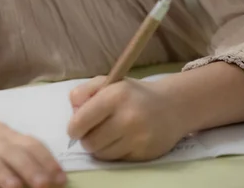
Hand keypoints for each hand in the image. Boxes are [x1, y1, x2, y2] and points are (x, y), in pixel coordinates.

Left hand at [67, 76, 184, 161]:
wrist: (171, 106)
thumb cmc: (133, 94)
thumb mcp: (109, 82)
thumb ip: (84, 91)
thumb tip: (73, 111)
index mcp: (116, 95)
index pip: (81, 121)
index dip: (73, 128)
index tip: (76, 128)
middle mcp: (127, 117)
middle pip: (89, 142)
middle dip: (86, 138)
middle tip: (93, 131)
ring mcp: (137, 138)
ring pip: (101, 154)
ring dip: (99, 147)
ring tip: (108, 134)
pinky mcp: (144, 154)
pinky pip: (116, 160)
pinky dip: (114, 152)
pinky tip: (122, 140)